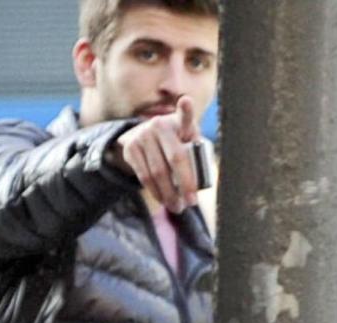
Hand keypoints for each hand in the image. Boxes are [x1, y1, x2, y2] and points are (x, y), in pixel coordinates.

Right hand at [112, 95, 200, 212]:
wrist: (142, 135)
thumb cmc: (175, 140)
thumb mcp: (186, 137)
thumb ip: (196, 148)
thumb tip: (205, 179)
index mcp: (177, 122)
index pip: (184, 116)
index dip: (185, 109)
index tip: (186, 101)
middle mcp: (157, 126)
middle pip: (174, 159)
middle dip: (185, 184)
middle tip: (191, 203)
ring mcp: (142, 136)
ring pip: (157, 172)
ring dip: (168, 193)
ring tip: (177, 207)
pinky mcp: (130, 149)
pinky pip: (144, 175)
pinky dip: (155, 191)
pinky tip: (163, 200)